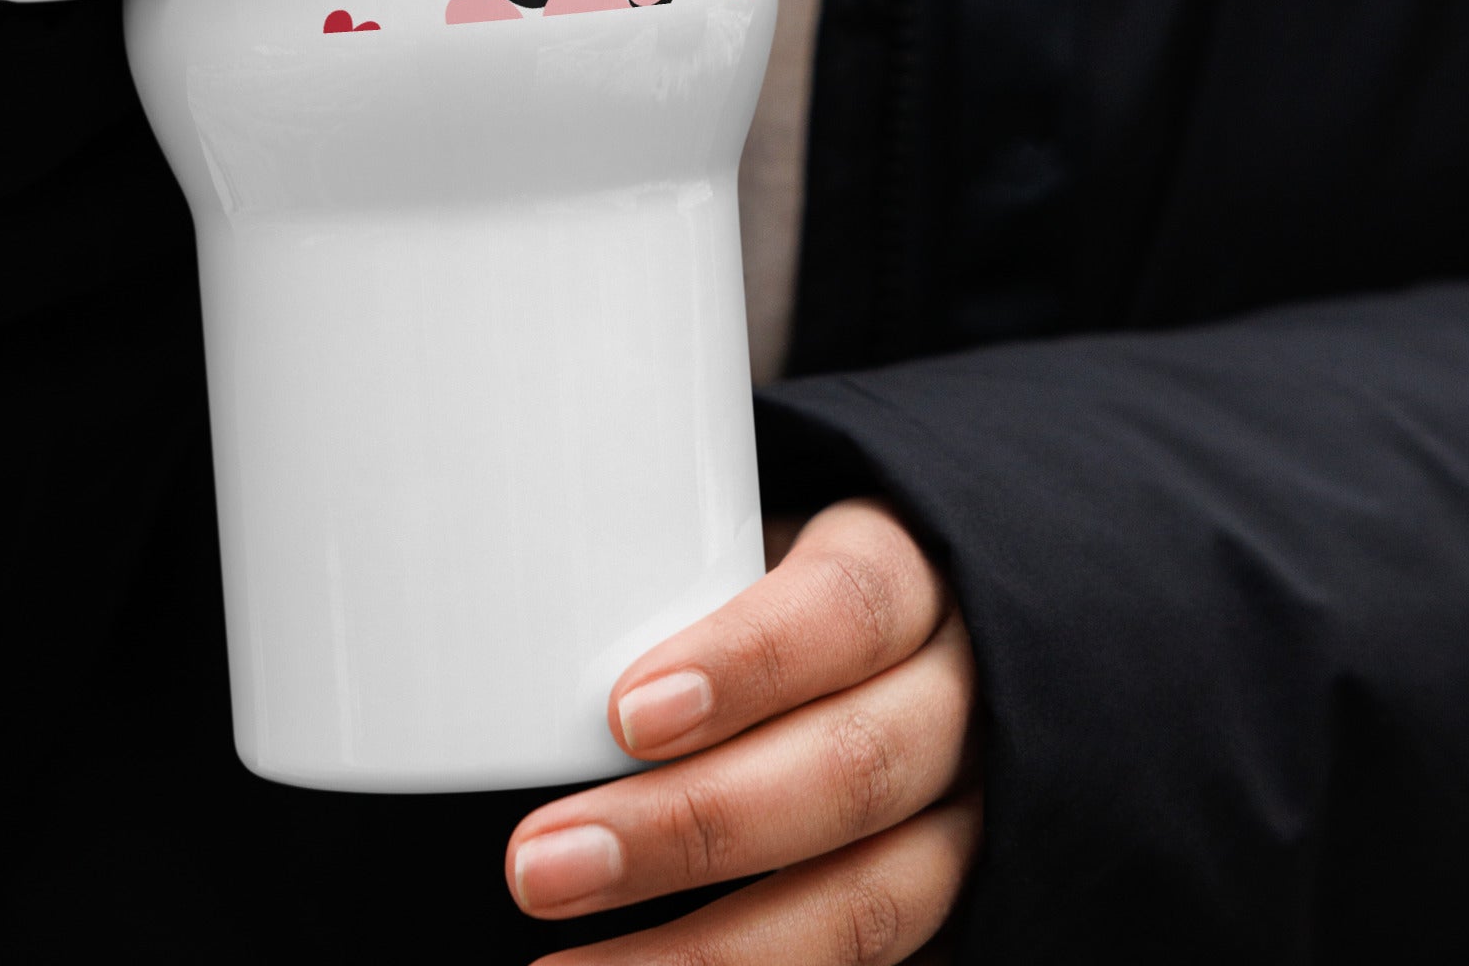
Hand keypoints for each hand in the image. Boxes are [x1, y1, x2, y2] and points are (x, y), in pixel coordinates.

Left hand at [507, 501, 981, 964]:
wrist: (903, 647)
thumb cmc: (776, 585)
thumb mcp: (742, 543)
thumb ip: (664, 576)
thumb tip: (500, 617)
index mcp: (907, 576)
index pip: (847, 608)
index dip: (745, 663)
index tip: (621, 713)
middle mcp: (959, 700)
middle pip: (851, 768)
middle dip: (688, 828)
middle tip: (536, 863)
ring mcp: (967, 820)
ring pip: (870, 902)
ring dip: (711, 952)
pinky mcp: (956, 911)